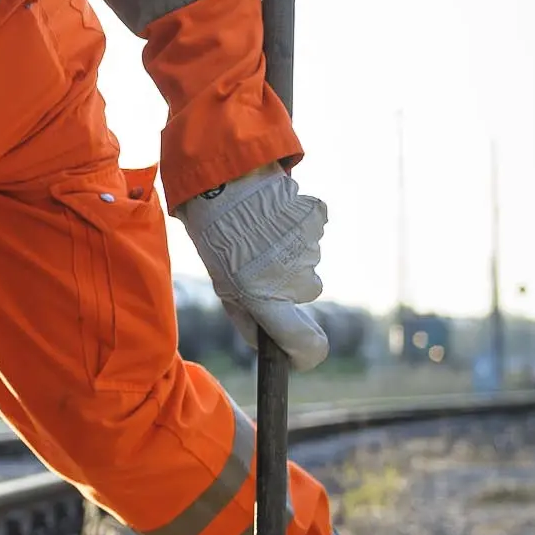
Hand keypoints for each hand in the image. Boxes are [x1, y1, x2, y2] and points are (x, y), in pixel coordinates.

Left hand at [175, 164, 329, 369]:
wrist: (221, 180)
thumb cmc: (216, 238)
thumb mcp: (222, 283)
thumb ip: (245, 318)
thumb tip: (265, 344)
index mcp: (264, 298)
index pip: (306, 344)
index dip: (307, 354)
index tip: (301, 354)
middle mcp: (293, 278)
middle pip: (306, 294)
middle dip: (287, 283)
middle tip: (258, 261)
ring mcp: (309, 248)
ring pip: (308, 262)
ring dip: (290, 253)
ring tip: (261, 234)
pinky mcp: (317, 220)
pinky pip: (313, 234)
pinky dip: (298, 228)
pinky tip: (274, 216)